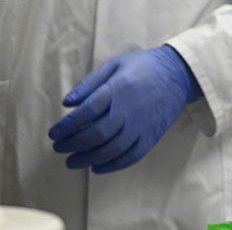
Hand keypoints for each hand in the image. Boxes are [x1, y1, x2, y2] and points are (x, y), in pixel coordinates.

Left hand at [48, 45, 202, 173]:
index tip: (53, 133)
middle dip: (73, 144)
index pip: (86, 112)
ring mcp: (142, 125)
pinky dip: (112, 166)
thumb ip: (90, 83)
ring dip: (88, 159)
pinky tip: (97, 168)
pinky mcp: (151, 136)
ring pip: (112, 149)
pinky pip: (131, 156)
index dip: (66, 125)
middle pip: (97, 134)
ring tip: (71, 161)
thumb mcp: (114, 64)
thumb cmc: (142, 66)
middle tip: (58, 148)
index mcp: (119, 88)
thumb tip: (67, 103)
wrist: (178, 73)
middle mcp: (130, 110)